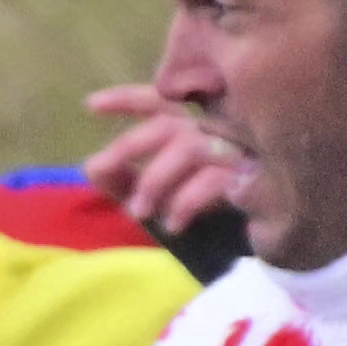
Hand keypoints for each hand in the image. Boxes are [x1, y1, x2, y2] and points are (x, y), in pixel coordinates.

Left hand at [83, 83, 263, 246]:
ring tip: (138, 213)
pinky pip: (214, 179)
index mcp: (194, 131)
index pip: (162, 105)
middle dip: (129, 145)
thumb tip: (91, 165)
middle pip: (169, 124)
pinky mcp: (256, 177)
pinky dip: (185, 202)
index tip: (91, 105)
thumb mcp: (155, 199)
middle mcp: (219, 134)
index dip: (128, 100)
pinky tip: (173, 224)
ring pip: (189, 148)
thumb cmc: (204, 216)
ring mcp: (241, 152)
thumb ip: (123, 182)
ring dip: (154, 180)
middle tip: (102, 170)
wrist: (253, 245)